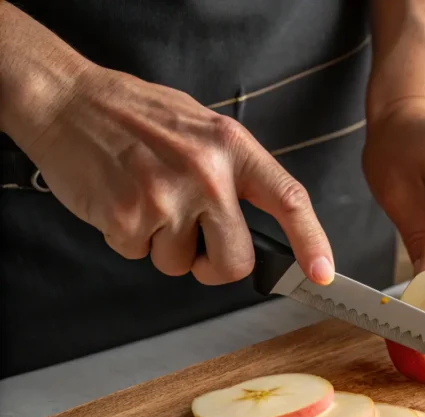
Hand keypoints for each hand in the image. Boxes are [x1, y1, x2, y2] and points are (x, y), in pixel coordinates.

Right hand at [19, 65, 335, 285]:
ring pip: (180, 264)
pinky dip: (128, 238)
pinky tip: (120, 200)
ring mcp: (166, 198)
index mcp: (232, 147)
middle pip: (235, 260)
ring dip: (162, 246)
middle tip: (195, 244)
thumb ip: (234, 172)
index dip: (311, 241)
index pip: (288, 199)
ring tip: (145, 199)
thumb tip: (260, 224)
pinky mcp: (126, 218)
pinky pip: (139, 256)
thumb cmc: (137, 115)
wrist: (68, 101)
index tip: (321, 273)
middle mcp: (206, 174)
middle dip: (216, 266)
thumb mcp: (203, 128)